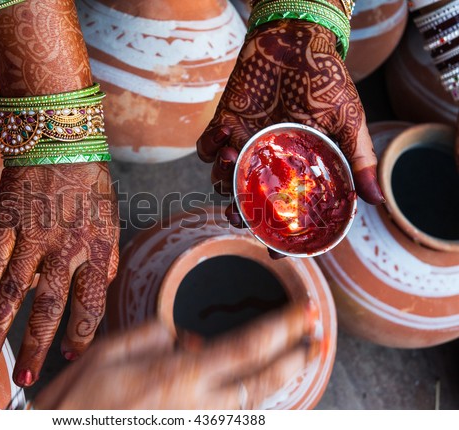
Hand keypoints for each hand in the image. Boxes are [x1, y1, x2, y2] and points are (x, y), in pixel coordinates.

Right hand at [0, 162, 118, 386]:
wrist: (60, 139)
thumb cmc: (89, 184)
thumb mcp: (111, 220)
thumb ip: (105, 258)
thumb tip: (96, 292)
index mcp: (97, 247)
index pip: (90, 303)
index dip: (81, 334)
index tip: (72, 356)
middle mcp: (66, 246)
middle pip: (50, 307)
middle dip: (36, 346)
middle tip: (26, 377)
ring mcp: (33, 234)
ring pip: (14, 291)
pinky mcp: (5, 220)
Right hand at [34, 304, 312, 408]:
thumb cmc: (78, 400)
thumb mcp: (111, 350)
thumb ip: (155, 337)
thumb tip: (189, 340)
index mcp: (179, 374)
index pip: (248, 346)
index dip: (284, 328)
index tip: (306, 312)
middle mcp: (195, 405)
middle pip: (262, 383)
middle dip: (294, 360)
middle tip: (316, 341)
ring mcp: (194, 425)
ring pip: (249, 406)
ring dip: (274, 384)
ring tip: (291, 363)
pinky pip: (224, 417)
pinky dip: (242, 404)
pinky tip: (245, 392)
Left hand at [197, 20, 383, 229]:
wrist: (295, 39)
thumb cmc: (326, 79)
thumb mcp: (349, 121)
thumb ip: (357, 159)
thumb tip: (376, 200)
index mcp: (296, 167)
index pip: (287, 208)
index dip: (281, 232)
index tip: (276, 251)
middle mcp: (268, 162)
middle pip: (249, 201)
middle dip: (241, 214)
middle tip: (239, 217)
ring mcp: (244, 145)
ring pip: (224, 179)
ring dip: (222, 180)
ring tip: (231, 162)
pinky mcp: (225, 125)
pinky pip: (207, 147)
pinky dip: (208, 150)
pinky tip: (222, 140)